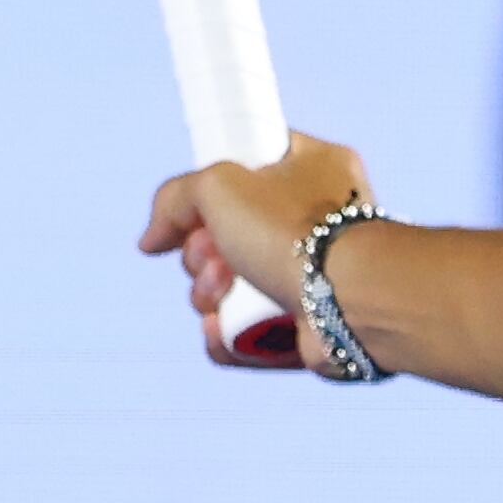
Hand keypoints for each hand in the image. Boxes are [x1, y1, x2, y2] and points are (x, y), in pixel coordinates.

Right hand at [137, 131, 376, 367]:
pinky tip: (219, 330)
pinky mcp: (311, 326)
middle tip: (211, 258)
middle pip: (231, 235)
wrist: (350, 298)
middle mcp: (319, 219)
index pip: (249, 166)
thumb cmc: (296, 230)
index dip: (210, 192)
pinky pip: (251, 332)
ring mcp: (316, 274)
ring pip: (235, 287)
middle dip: (202, 254)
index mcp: (313, 167)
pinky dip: (227, 336)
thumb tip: (152, 239)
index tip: (194, 213)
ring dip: (209, 296)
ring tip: (219, 295)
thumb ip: (175, 199)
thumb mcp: (218, 185)